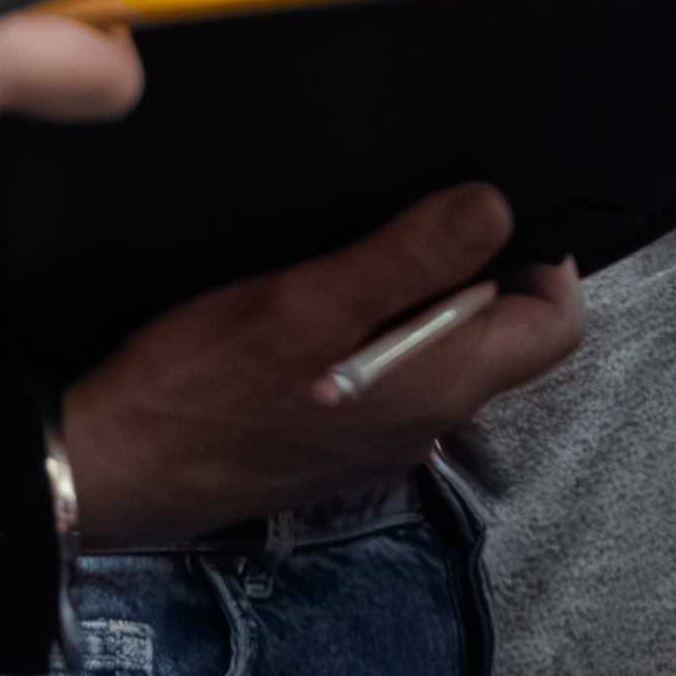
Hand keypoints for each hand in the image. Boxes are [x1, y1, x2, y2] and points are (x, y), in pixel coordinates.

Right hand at [54, 183, 582, 545]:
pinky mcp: (339, 443)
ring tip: (359, 246)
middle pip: (499, 340)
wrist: (122, 468)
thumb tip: (496, 207)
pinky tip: (318, 307)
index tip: (495, 208)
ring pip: (442, 356)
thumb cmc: (208, 380)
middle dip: (478, 270)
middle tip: (416, 212)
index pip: (553, 328)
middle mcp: (429, 422)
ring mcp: (384, 439)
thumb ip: (408, 259)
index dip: (544, 262)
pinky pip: (392, 377)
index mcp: (440, 387)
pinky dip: (379, 333)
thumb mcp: (306, 301)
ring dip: (423, 300)